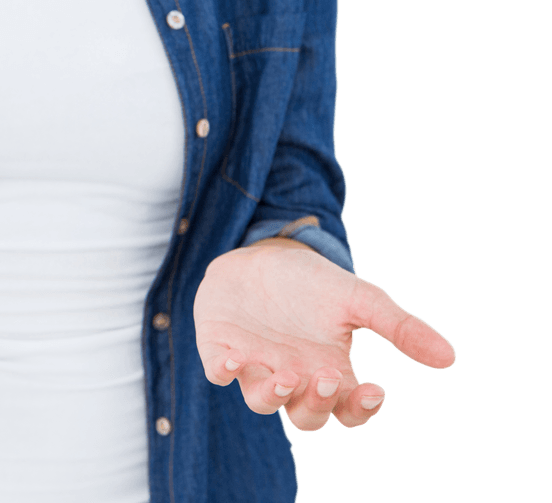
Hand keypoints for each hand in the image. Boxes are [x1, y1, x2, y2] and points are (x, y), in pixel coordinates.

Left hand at [193, 242, 454, 430]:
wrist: (262, 254)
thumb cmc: (313, 284)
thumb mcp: (360, 298)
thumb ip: (400, 327)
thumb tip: (450, 357)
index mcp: (330, 372)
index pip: (349, 408)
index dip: (361, 408)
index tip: (373, 390)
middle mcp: (293, 377)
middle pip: (307, 415)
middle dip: (316, 404)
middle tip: (324, 378)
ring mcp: (255, 367)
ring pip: (262, 401)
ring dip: (273, 395)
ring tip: (283, 377)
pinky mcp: (221, 350)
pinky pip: (219, 373)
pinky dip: (224, 371)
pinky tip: (233, 360)